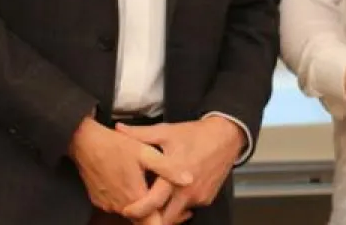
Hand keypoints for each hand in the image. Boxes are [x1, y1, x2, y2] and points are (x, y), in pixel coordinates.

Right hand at [68, 116, 192, 223]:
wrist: (84, 142)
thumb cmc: (116, 146)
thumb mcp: (145, 152)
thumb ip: (168, 168)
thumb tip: (189, 180)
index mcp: (134, 196)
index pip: (153, 223)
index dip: (168, 220)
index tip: (182, 215)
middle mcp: (119, 206)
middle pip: (142, 221)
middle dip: (157, 216)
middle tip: (177, 209)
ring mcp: (108, 205)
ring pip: (130, 215)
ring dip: (143, 210)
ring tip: (159, 197)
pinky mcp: (99, 201)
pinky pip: (118, 207)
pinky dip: (129, 203)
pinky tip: (137, 188)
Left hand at [118, 118, 244, 224]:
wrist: (227, 136)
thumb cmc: (195, 134)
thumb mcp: (167, 132)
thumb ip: (140, 134)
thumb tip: (118, 129)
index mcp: (174, 173)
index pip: (153, 202)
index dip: (137, 210)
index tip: (126, 210)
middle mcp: (187, 189)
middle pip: (163, 218)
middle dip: (150, 217)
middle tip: (138, 211)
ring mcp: (198, 196)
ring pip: (176, 215)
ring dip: (165, 212)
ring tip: (154, 203)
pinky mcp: (206, 199)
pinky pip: (188, 208)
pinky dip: (179, 205)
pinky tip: (173, 194)